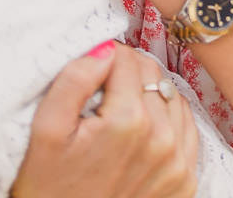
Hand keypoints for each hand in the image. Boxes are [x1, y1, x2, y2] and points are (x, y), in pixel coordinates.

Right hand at [13, 42, 200, 197]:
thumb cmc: (49, 187)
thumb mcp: (45, 132)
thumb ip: (74, 81)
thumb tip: (105, 49)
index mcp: (127, 121)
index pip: (127, 58)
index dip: (106, 58)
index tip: (93, 71)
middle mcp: (161, 139)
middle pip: (153, 74)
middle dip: (127, 74)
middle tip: (103, 91)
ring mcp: (178, 161)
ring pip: (173, 96)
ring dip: (150, 95)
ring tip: (121, 110)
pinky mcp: (185, 179)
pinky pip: (187, 127)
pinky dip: (168, 119)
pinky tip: (143, 128)